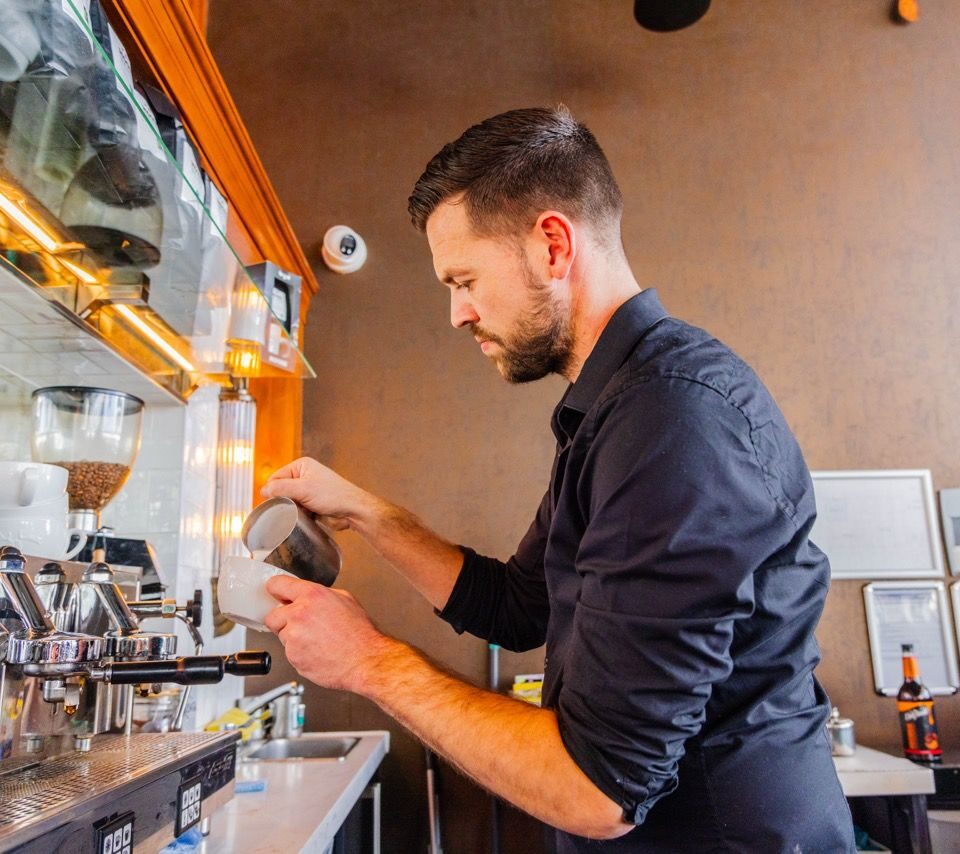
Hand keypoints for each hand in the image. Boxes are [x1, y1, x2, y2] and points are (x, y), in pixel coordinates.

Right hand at [261, 457, 373, 530]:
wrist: (352, 511)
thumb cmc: (333, 495)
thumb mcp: (303, 489)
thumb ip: (281, 488)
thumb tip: (263, 490)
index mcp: (301, 466)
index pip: (276, 477)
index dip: (274, 490)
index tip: (277, 501)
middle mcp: (304, 476)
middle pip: (281, 490)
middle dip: (284, 500)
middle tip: (292, 507)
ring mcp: (308, 490)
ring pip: (289, 501)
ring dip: (292, 509)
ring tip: (301, 511)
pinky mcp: (311, 504)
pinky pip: (297, 509)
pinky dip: (298, 514)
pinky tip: (305, 516)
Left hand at [263, 575, 387, 692]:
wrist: (365, 660)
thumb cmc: (359, 633)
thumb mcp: (345, 599)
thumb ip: (321, 595)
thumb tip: (308, 595)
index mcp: (313, 595)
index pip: (277, 585)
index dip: (274, 590)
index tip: (273, 593)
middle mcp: (300, 614)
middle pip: (272, 615)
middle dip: (283, 620)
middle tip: (301, 626)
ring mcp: (294, 636)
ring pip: (282, 635)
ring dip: (293, 638)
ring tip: (316, 641)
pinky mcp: (293, 656)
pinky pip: (289, 653)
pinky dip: (299, 654)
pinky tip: (316, 652)